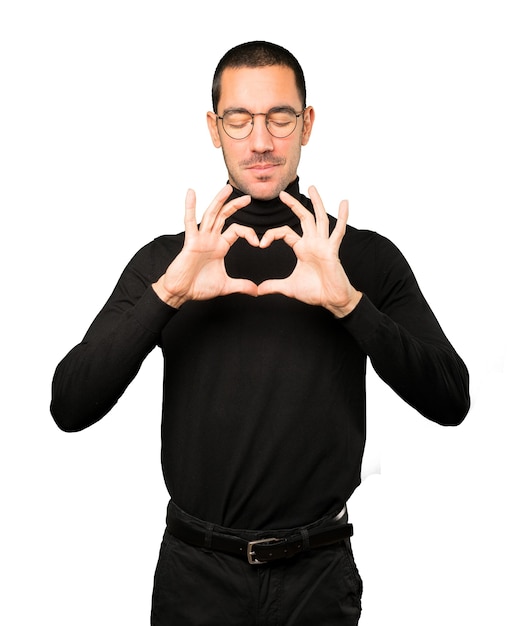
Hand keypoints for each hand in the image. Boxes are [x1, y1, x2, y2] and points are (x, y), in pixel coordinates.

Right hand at [153, 185, 259, 307]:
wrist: (181, 293)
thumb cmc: (199, 287)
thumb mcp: (225, 285)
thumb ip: (242, 285)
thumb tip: (256, 291)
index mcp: (220, 246)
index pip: (237, 231)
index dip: (249, 233)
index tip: (258, 243)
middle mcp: (211, 239)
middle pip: (224, 216)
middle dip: (235, 205)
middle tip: (247, 197)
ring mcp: (200, 238)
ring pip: (210, 215)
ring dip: (218, 201)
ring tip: (226, 188)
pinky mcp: (190, 242)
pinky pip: (190, 222)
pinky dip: (190, 207)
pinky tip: (191, 193)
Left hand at [257, 186, 361, 316]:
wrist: (332, 300)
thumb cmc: (315, 292)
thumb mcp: (289, 288)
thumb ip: (273, 286)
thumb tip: (258, 290)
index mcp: (302, 248)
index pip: (285, 233)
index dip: (271, 234)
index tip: (261, 243)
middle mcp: (313, 242)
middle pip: (303, 218)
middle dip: (294, 205)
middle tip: (283, 193)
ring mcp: (324, 244)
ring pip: (319, 219)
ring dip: (316, 203)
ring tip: (313, 187)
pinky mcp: (332, 250)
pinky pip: (338, 231)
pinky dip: (342, 217)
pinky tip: (344, 202)